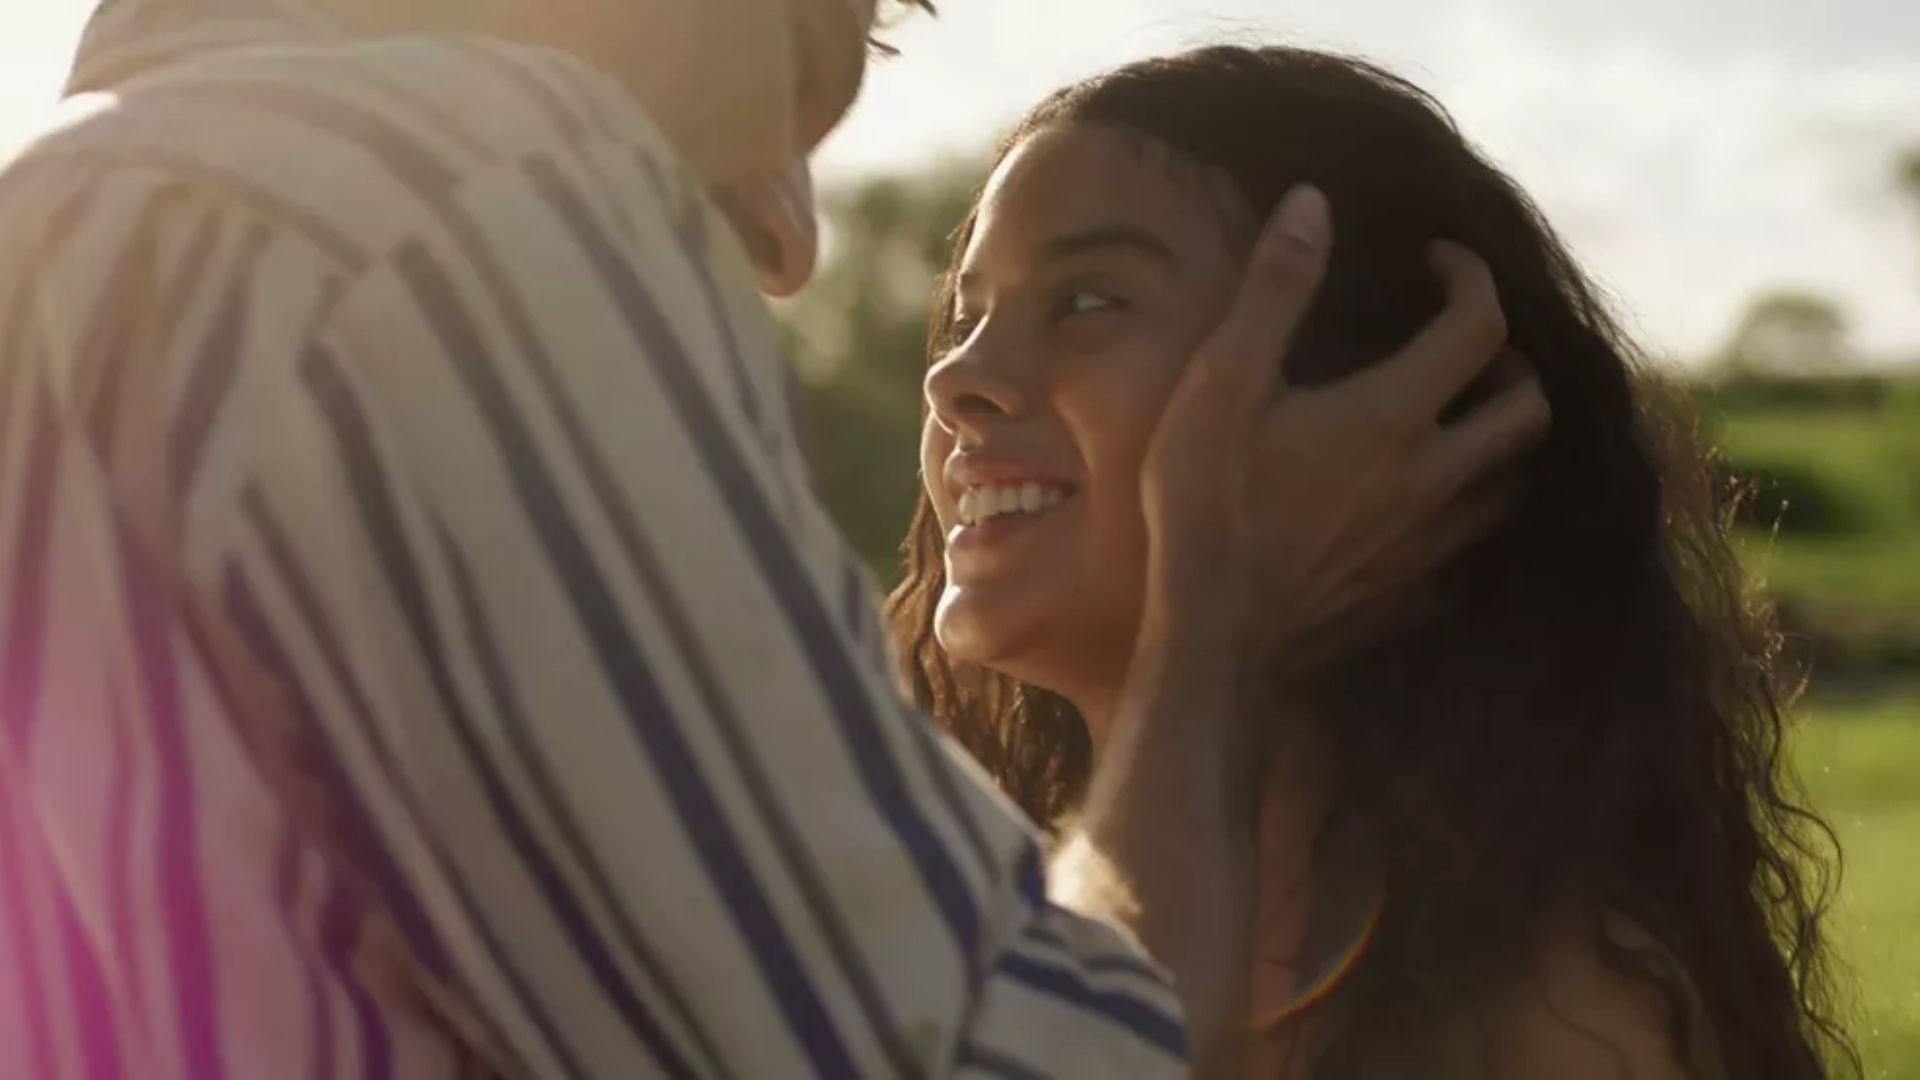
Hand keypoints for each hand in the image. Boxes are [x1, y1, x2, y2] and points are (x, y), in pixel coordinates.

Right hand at [1140, 184, 1550, 673]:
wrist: (1211, 632)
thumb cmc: (1205, 502)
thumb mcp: (1221, 381)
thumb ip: (1273, 290)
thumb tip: (1312, 203)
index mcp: (1391, 414)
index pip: (1478, 324)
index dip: (1469, 276)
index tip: (1435, 260)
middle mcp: (1431, 475)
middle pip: (1528, 407)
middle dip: (1512, 360)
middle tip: (1464, 339)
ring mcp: (1428, 540)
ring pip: (1514, 479)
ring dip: (1503, 435)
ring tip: (1459, 411)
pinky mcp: (1412, 589)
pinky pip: (1473, 544)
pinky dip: (1469, 507)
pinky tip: (1426, 499)